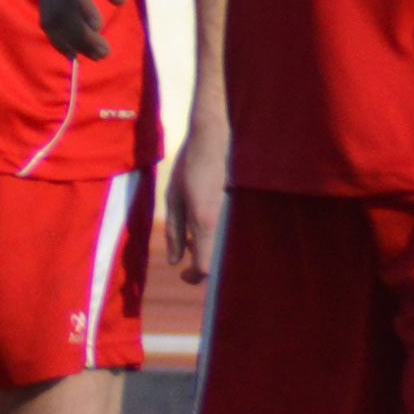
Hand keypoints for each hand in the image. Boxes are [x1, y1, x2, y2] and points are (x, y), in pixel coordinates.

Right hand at [37, 0, 134, 64]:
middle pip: (60, 10)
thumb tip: (117, 1)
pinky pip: (47, 20)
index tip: (99, 26)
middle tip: (105, 52)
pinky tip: (75, 53)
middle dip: (80, 35)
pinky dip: (59, 38)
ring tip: (96, 55)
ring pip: (50, 19)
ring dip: (70, 41)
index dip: (82, 7)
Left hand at [159, 115, 227, 283]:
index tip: (183, 273)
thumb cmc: (191, 165)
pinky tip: (204, 219)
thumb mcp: (173, 197)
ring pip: (222, 248)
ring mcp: (234, 215)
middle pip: (216, 262)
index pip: (206, 268)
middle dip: (199, 262)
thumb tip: (175, 262)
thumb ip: (174, 231)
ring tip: (192, 229)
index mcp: (204, 221)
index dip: (194, 277)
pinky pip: (228, 232)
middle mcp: (222, 221)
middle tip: (185, 248)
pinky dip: (215, 235)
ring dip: (206, 247)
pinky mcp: (239, 208)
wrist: (217, 136)